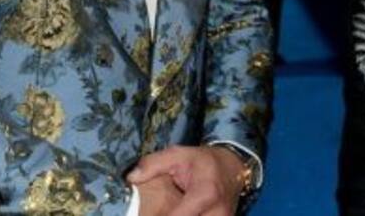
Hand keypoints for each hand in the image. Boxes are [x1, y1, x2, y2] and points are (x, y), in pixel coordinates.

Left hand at [128, 145, 244, 215]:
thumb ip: (153, 164)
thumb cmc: (205, 161)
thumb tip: (131, 177)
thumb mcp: (179, 154)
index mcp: (205, 194)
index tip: (146, 214)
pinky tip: (180, 211)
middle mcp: (217, 213)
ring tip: (167, 210)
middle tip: (154, 212)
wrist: (234, 167)